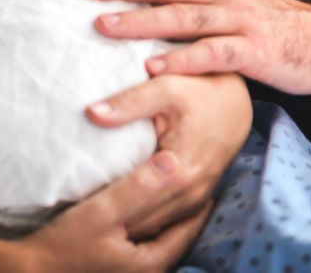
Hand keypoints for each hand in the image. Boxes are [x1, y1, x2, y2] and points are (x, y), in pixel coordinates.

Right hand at [12, 153, 211, 272]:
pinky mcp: (113, 269)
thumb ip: (138, 186)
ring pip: (160, 242)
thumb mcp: (103, 211)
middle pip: (176, 239)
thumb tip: (173, 161)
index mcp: (151, 262)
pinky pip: (143, 246)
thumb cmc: (64, 245)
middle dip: (187, 214)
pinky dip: (149, 228)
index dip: (200, 206)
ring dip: (167, 220)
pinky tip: (141, 214)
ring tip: (173, 196)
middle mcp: (145, 272)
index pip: (188, 231)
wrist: (31, 271)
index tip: (211, 183)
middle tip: (197, 187)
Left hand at [87, 71, 250, 238]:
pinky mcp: (197, 199)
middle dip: (112, 215)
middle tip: (77, 209)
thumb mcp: (164, 87)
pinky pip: (165, 219)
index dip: (104, 201)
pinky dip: (143, 217)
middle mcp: (192, 192)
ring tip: (93, 212)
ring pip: (154, 224)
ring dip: (126, 220)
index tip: (74, 199)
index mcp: (182, 170)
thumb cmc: (200, 90)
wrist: (236, 101)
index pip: (134, 199)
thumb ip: (128, 102)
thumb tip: (91, 113)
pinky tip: (120, 210)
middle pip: (143, 219)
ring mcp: (197, 200)